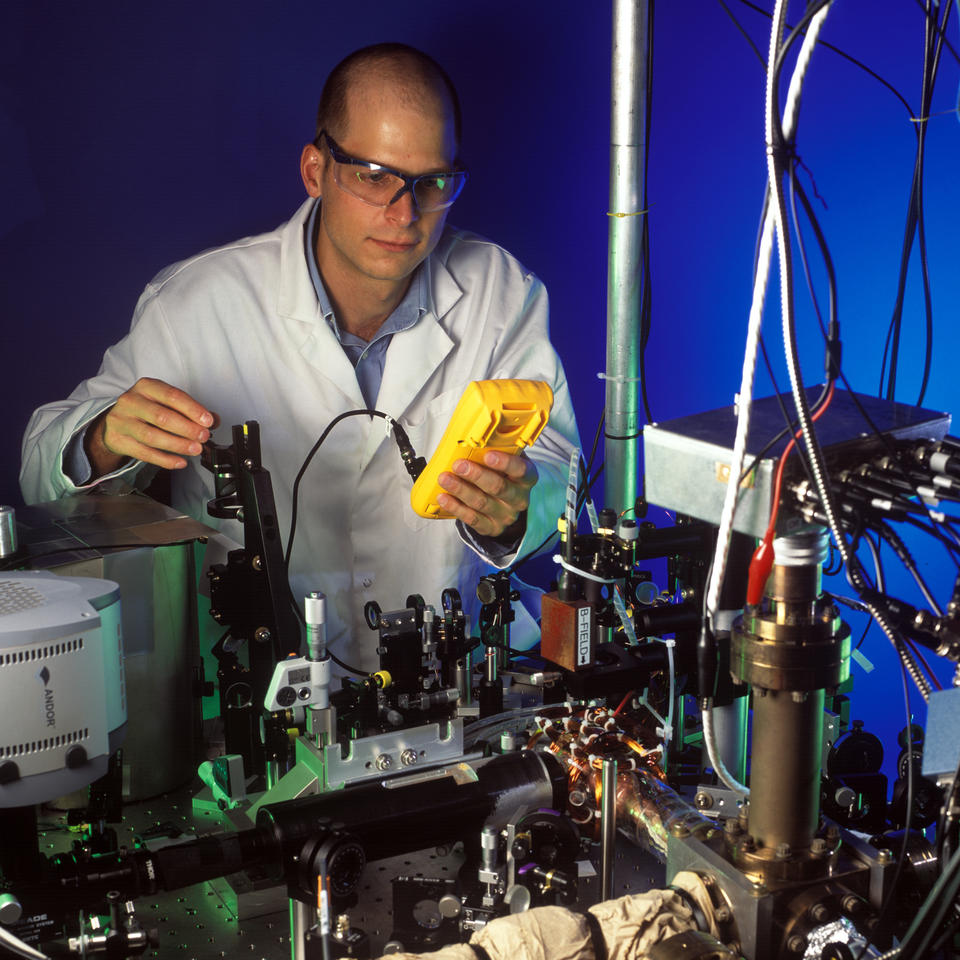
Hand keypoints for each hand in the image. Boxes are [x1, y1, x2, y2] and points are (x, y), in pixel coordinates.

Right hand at [84, 377, 217, 478]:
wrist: (115, 422)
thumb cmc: (147, 409)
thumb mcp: (166, 403)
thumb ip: (190, 410)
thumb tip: (214, 421)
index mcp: (146, 386)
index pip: (172, 396)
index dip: (193, 409)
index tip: (208, 421)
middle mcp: (131, 401)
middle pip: (162, 417)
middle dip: (187, 429)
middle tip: (203, 437)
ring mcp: (122, 421)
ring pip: (152, 436)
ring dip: (178, 445)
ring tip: (195, 449)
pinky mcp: (118, 440)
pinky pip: (144, 453)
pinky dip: (165, 460)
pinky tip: (180, 462)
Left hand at [437, 450, 537, 539]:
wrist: (508, 503)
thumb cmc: (504, 475)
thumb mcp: (507, 460)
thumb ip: (498, 450)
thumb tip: (474, 434)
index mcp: (527, 478)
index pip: (521, 470)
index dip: (505, 463)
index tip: (488, 456)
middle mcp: (519, 498)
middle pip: (498, 487)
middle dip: (476, 475)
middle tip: (459, 465)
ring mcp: (505, 515)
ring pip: (481, 503)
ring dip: (460, 489)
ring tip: (444, 479)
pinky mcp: (491, 528)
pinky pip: (472, 519)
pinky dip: (456, 507)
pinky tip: (444, 497)